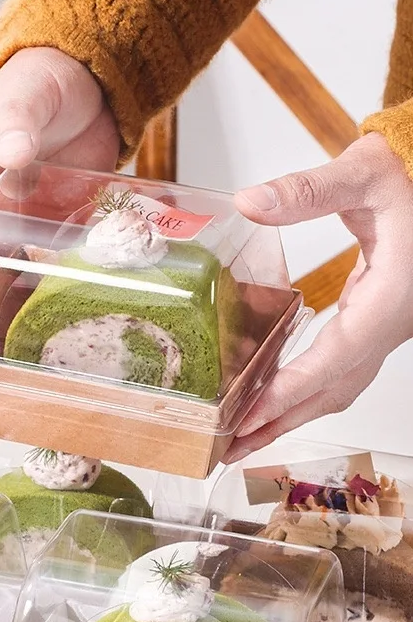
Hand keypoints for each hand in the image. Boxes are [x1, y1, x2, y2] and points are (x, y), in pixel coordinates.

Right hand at [0, 47, 119, 326]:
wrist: (88, 78)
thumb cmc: (39, 82)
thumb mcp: (24, 99)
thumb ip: (16, 124)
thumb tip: (12, 150)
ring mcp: (17, 218)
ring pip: (6, 271)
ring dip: (7, 306)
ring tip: (11, 350)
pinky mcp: (49, 223)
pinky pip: (45, 263)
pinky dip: (46, 288)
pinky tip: (53, 317)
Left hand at [224, 132, 412, 462]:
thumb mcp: (364, 172)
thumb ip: (308, 190)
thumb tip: (250, 203)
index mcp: (390, 298)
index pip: (334, 360)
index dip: (289, 392)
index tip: (248, 417)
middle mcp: (390, 324)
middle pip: (332, 391)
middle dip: (281, 423)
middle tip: (230, 449)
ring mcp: (385, 327)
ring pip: (338, 386)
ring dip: (292, 413)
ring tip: (245, 435)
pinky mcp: (375, 321)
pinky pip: (338, 369)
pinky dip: (305, 389)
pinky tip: (274, 394)